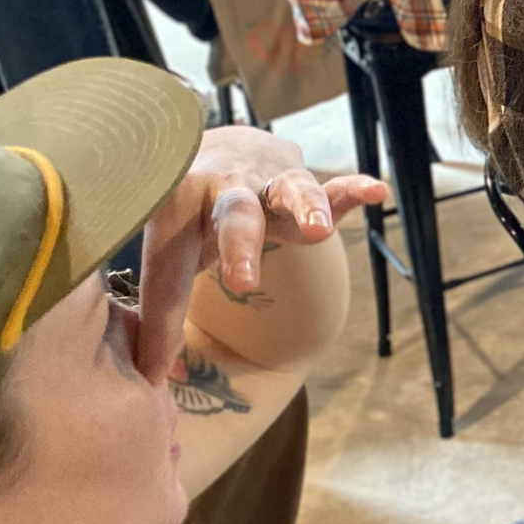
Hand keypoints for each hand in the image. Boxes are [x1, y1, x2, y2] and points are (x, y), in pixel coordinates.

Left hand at [135, 125, 387, 378]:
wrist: (218, 146)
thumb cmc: (190, 213)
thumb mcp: (168, 251)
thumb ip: (161, 307)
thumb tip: (149, 377)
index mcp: (176, 208)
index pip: (170, 269)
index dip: (161, 321)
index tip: (155, 368)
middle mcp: (222, 188)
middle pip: (232, 217)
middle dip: (238, 248)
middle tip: (241, 282)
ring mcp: (268, 182)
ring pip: (289, 192)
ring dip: (304, 209)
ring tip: (319, 232)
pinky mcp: (303, 183)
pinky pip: (332, 187)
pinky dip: (351, 191)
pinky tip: (375, 192)